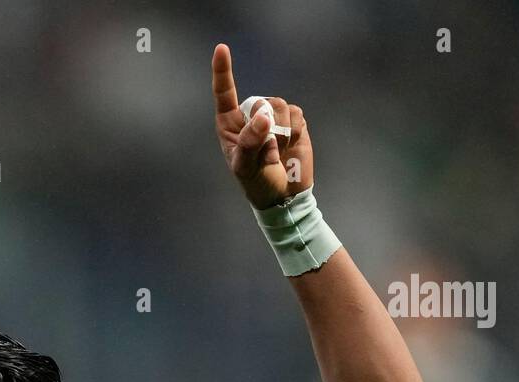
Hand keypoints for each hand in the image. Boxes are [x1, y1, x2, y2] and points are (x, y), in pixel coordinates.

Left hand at [212, 43, 312, 209]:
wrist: (283, 196)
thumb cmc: (256, 183)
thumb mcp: (246, 168)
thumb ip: (251, 142)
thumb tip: (263, 117)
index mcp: (230, 125)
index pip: (224, 94)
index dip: (223, 71)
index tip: (221, 48)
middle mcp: (251, 116)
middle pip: (261, 102)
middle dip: (267, 127)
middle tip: (266, 154)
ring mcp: (273, 117)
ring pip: (280, 107)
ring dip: (281, 133)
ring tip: (276, 153)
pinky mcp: (293, 122)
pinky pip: (296, 115)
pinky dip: (295, 133)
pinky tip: (289, 148)